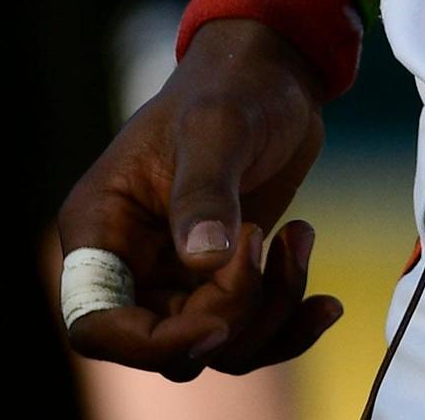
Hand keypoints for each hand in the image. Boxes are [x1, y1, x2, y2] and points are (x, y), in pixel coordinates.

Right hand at [58, 19, 343, 374]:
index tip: (216, 320)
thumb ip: (205, 190)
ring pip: (217, 348)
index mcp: (101, 227)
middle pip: (169, 345)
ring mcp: (177, 279)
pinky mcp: (221, 282)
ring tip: (300, 237)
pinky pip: (250, 335)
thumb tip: (202, 260)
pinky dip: (291, 326)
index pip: (96, 325)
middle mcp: (131, 264)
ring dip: (271, 312)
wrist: (275, 76)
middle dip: (232, 310)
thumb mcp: (217, 127)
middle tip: (264, 236)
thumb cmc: (232, 86)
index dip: (150, 345)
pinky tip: (328, 301)